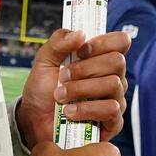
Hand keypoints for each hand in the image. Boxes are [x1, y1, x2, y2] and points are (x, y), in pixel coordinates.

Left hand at [15, 28, 130, 148]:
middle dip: (85, 68)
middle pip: (117, 61)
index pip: (120, 41)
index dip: (103, 42)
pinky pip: (112, 109)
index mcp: (100, 58)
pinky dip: (86, 109)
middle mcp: (113, 77)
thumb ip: (59, 42)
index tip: (81, 50)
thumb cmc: (43, 89)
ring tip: (61, 96)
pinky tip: (69, 112)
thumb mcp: (44, 61)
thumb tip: (80, 34)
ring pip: (114, 84)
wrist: (34, 119)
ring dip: (81, 89)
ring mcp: (116, 99)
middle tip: (63, 76)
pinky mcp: (114, 121)